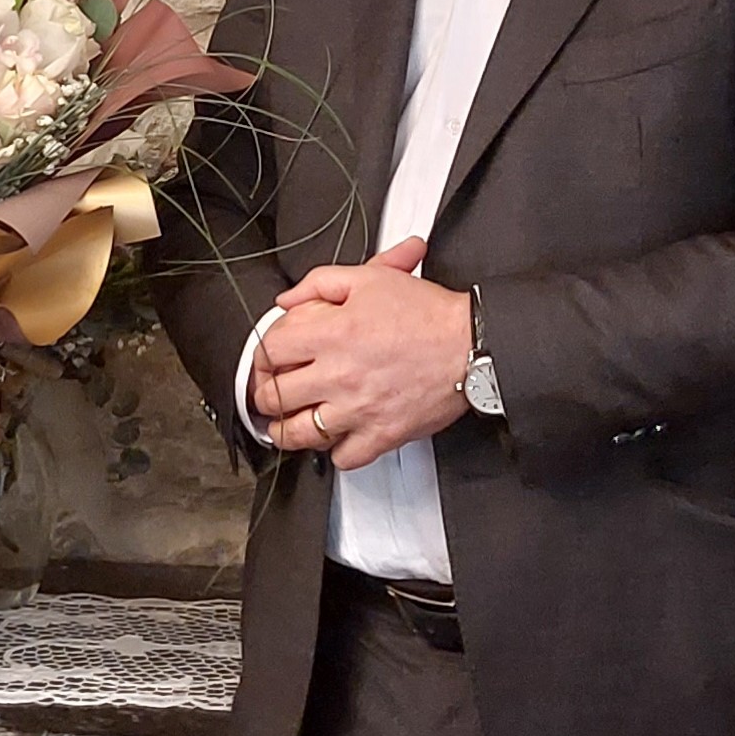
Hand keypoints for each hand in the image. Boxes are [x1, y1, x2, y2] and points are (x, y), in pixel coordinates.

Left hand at [249, 238, 473, 469]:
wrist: (472, 345)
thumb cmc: (428, 314)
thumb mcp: (369, 278)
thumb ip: (319, 283)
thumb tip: (287, 301)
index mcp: (330, 334)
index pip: (269, 351)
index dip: (262, 354)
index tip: (268, 360)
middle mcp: (338, 375)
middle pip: (274, 396)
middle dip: (266, 394)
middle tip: (272, 392)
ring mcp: (357, 410)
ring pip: (298, 435)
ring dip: (285, 430)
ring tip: (285, 424)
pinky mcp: (380, 434)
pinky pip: (342, 457)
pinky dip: (336, 451)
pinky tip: (336, 437)